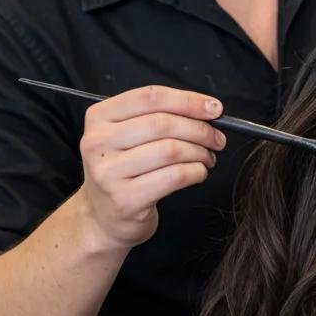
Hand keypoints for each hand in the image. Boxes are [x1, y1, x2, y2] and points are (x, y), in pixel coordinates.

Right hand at [78, 85, 226, 250]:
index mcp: (99, 116)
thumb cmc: (124, 169)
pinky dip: (196, 172)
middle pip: (163, 123)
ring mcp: (108, 172)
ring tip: (208, 157)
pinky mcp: (125, 199)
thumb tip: (209, 109)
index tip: (214, 108)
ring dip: (200, 152)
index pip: (150, 97)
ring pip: (171, 150)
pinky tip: (199, 173)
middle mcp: (97, 142)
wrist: (102, 218)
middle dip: (200, 129)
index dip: (188, 100)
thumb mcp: (129, 135)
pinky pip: (174, 177)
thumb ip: (161, 115)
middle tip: (217, 139)